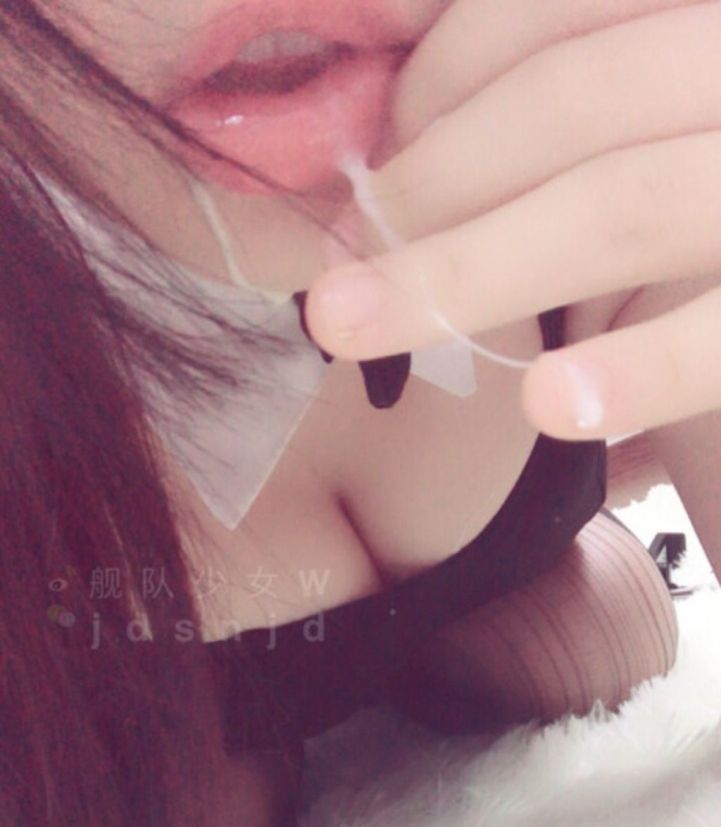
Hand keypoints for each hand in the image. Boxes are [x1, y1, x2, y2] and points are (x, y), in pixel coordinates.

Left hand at [305, 0, 720, 442]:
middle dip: (429, 186)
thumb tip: (409, 141)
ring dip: (469, 272)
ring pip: (626, 201)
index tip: (371, 165)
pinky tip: (550, 404)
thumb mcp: (676, 106)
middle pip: (577, 98)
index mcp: (710, 6)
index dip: (439, 78)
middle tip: (336, 272)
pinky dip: (643, 367)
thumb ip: (595, 93)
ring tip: (357, 329)